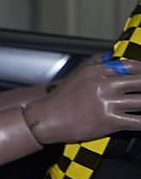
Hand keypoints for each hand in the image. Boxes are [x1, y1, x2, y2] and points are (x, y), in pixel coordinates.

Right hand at [23, 60, 140, 144]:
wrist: (47, 118)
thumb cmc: (61, 98)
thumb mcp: (78, 75)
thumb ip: (96, 64)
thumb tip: (112, 57)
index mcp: (96, 72)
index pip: (128, 66)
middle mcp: (103, 85)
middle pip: (139, 82)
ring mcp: (107, 103)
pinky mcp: (109, 121)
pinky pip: (137, 122)